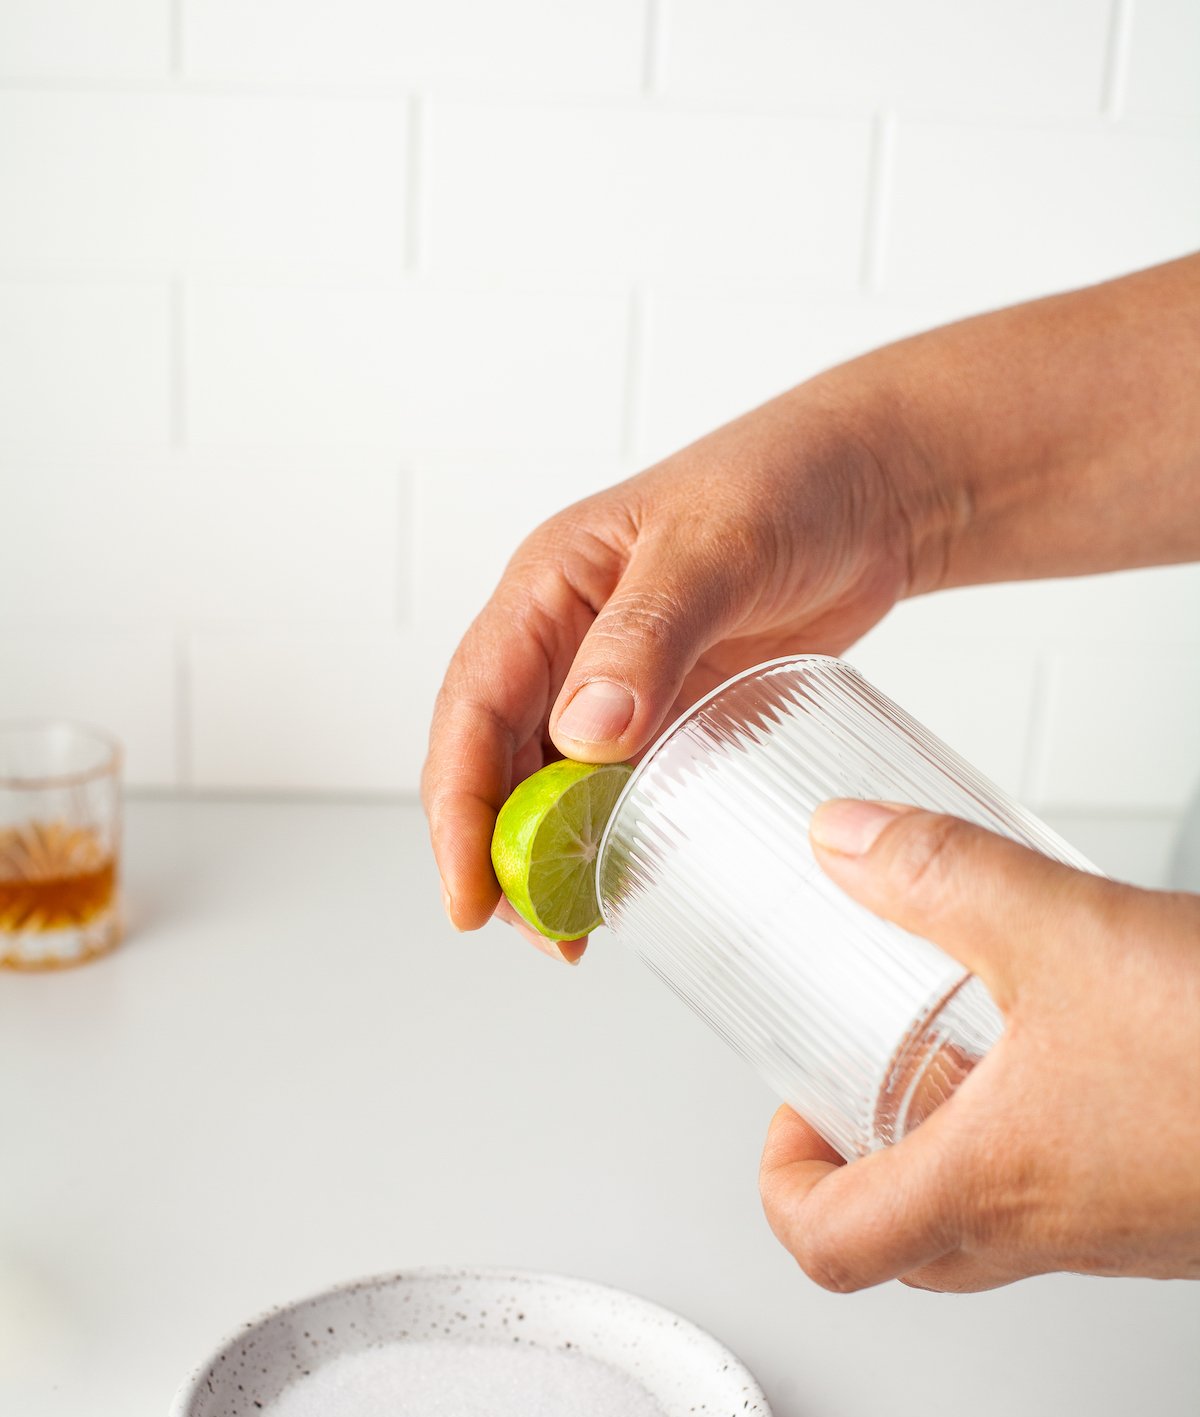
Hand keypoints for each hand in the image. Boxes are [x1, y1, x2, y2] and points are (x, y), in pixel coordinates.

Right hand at [422, 389, 921, 959]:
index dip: (458, 809)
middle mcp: (564, 639)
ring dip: (550, 857)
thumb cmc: (790, 484)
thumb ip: (649, 634)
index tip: (471, 895)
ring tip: (574, 930)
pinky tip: (623, 881)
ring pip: (548, 783)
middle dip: (499, 854)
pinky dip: (607, 836)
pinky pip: (615, 784)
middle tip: (539, 932)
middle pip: (495, 761)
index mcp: (547, 588)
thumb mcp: (716, 547)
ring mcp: (613, 679)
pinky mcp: (665, 709)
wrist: (874, 488)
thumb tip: (583, 732)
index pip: (472, 709)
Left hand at [760, 802, 1199, 1290]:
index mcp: (989, 1187)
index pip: (827, 1245)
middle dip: (857, 1172)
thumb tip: (846, 842)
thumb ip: (943, 876)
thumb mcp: (1064, 929)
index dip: (778, 1184)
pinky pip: (1080, 1193)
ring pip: (995, 1225)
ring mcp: (1122, 1230)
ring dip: (953, 1150)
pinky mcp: (1179, 1205)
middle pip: (903, 1251)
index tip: (786, 1115)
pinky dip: (1044, 1134)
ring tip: (959, 1048)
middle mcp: (1052, 1231)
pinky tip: (1073, 1045)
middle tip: (852, 1096)